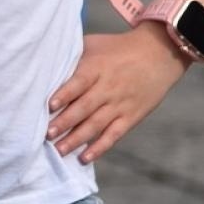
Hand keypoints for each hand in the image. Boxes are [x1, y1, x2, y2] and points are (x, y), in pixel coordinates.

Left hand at [48, 26, 189, 162]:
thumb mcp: (94, 44)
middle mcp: (108, 88)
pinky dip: (99, 147)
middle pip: (84, 108)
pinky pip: (114, 134)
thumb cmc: (117, 48)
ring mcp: (121, 104)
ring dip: (76, 139)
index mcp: (97, 68)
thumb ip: (72, 56)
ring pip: (96, 125)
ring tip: (58, 151)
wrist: (159, 54)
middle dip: (65, 122)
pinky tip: (84, 158)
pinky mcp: (132, 116)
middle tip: (47, 135)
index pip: (78, 83)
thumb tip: (43, 63)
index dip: (64, 95)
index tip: (49, 107)